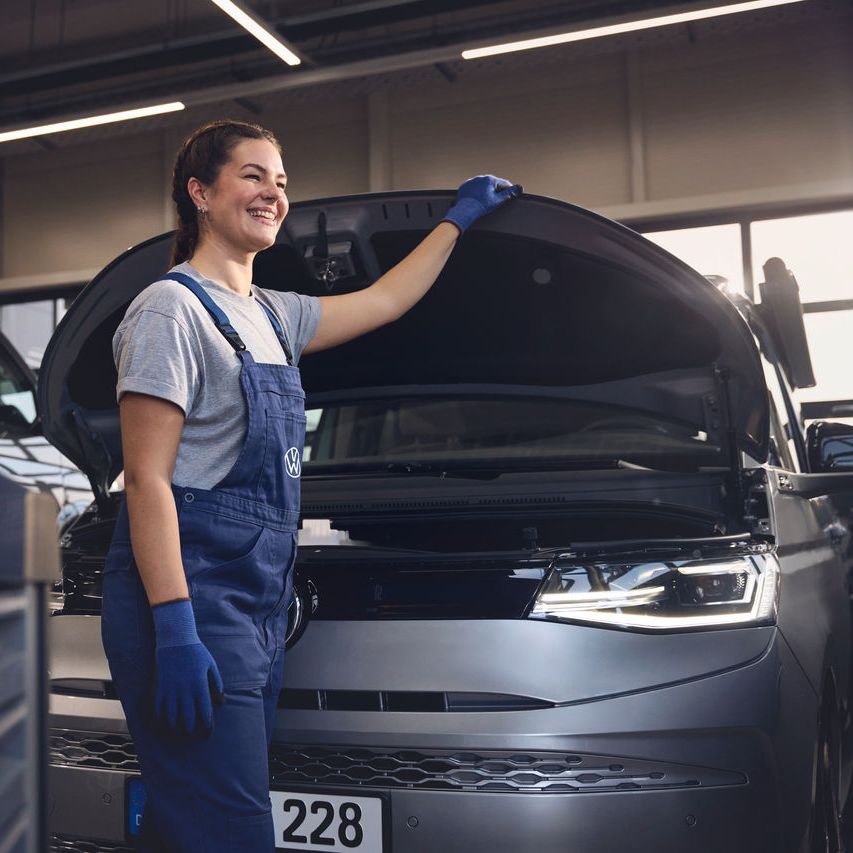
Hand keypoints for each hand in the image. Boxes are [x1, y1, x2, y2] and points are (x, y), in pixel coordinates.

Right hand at [152, 599, 223, 735]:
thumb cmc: (197, 652)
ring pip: (171, 716)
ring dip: (175, 727)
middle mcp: (185, 690)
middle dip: (191, 730)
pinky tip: (163, 723)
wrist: (176, 640)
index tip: (208, 733)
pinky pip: (158, 707)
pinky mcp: (160, 687)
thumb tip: (221, 703)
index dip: (207, 725)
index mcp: (199, 685)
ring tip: (178, 734)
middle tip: (193, 736)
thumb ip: (217, 684)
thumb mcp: (211, 665)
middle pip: (187, 717)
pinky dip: (160, 717)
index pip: (204, 711)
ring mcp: (171, 689)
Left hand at [442, 175, 521, 233]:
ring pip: (482, 185)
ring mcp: (472, 181)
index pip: (503, 183)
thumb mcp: (498, 200)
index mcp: (490, 179)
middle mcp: (480, 177)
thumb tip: (519, 187)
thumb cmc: (481, 206)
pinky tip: (477, 199)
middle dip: (496, 191)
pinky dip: (476, 192)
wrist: (465, 211)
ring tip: (485, 201)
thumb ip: (508, 193)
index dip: (508, 190)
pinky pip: (473, 188)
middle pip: (492, 184)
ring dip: (486, 191)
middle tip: (496, 200)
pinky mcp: (465, 186)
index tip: (510, 195)